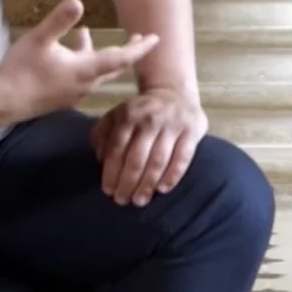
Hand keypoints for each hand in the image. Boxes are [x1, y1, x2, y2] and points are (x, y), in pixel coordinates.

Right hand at [0, 0, 158, 119]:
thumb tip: (78, 0)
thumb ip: (59, 21)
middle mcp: (86, 83)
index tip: (156, 38)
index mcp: (85, 69)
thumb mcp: (39, 39)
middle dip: (126, 50)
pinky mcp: (62, 95)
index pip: (121, 58)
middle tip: (138, 37)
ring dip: (95, 52)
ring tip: (83, 32)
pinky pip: (81, 76)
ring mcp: (74, 91)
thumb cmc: (22, 69)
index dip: (140, 47)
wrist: (3, 102)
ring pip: (94, 70)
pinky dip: (81, 61)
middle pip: (114, 65)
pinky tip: (64, 51)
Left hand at [91, 87, 207, 206]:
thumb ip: (103, 133)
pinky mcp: (191, 131)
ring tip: (140, 201)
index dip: (111, 172)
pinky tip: (162, 189)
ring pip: (158, 161)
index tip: (108, 191)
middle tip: (122, 201)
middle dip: (127, 183)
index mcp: (128, 116)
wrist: (174, 91)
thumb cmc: (141, 111)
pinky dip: (172, 175)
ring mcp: (172, 125)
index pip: (117, 149)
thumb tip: (100, 159)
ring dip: (147, 184)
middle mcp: (150, 120)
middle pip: (136, 158)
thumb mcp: (117, 114)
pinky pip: (182, 158)